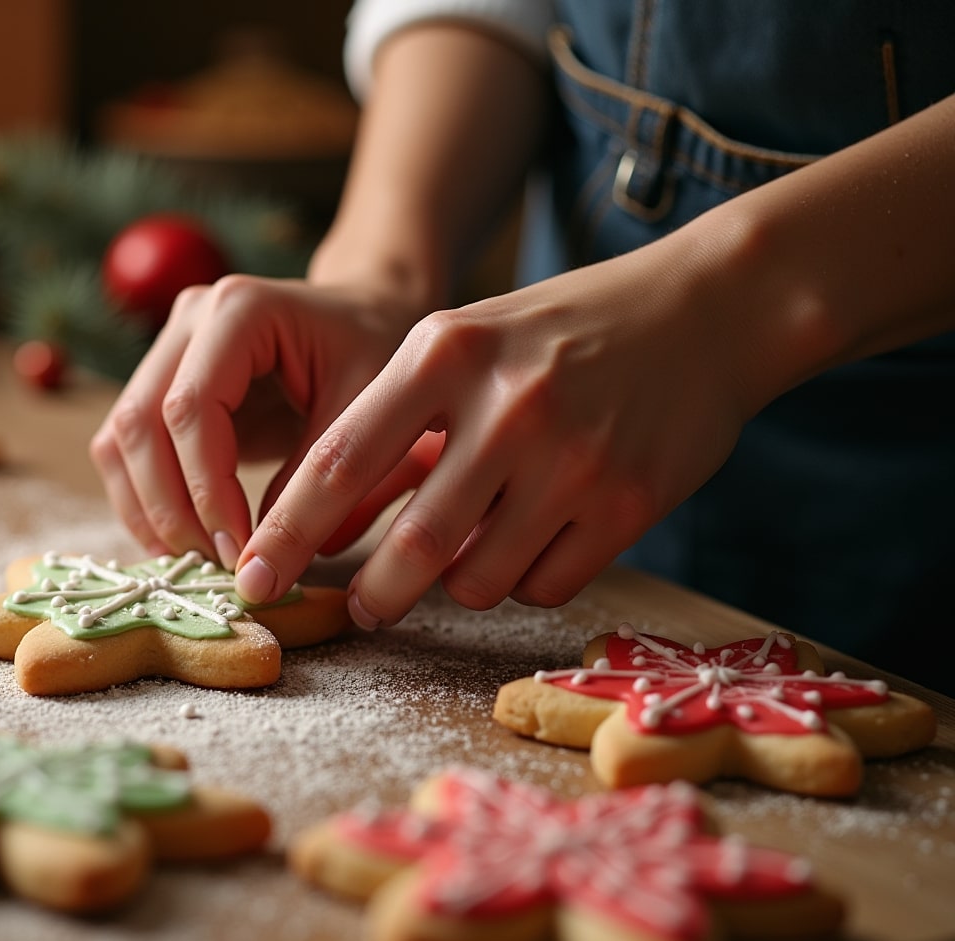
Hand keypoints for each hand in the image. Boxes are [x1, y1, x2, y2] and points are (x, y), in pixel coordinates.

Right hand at [89, 275, 418, 567]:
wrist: (369, 317)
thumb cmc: (375, 356)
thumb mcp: (367, 413)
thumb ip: (314, 480)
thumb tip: (262, 559)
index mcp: (240, 309)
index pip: (190, 408)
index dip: (206, 488)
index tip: (241, 551)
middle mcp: (189, 319)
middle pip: (140, 422)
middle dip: (172, 507)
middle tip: (217, 566)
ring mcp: (167, 348)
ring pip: (121, 438)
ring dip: (148, 509)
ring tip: (197, 563)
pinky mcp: (160, 383)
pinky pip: (125, 448)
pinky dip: (143, 501)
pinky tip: (180, 544)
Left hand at [234, 229, 771, 626]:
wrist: (708, 309)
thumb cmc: (560, 332)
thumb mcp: (468, 339)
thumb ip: (400, 416)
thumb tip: (326, 523)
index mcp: (445, 353)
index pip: (340, 459)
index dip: (287, 532)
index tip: (255, 578)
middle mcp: (506, 406)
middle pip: (409, 544)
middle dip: (373, 594)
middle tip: (359, 608)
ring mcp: (572, 459)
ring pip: (477, 579)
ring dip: (460, 583)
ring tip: (474, 545)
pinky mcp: (628, 505)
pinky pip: (544, 585)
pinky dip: (525, 579)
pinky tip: (538, 537)